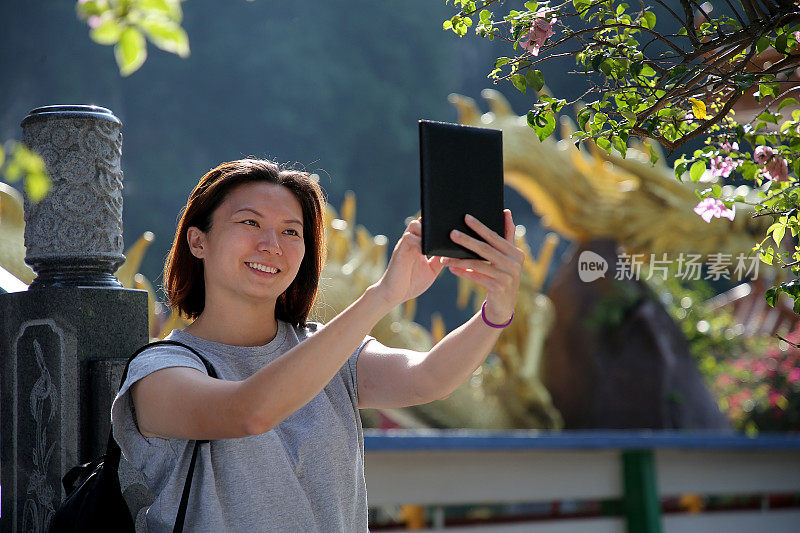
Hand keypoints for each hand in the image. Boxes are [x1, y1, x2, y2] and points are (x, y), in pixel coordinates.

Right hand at [373, 217, 444, 305]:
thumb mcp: (432, 270)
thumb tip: (452, 249)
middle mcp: (412, 242)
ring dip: (425, 230)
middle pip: (421, 220)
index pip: (428, 227)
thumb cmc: (412, 283)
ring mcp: (405, 245)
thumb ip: (439, 259)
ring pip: (414, 224)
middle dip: (433, 223)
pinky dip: (419, 241)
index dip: (437, 224)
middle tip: (446, 230)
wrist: (395, 294)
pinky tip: (426, 251)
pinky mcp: (400, 251)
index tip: (450, 224)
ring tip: (435, 241)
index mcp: (419, 245)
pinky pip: (408, 237)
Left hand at [443, 210, 523, 324]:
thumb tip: (506, 211)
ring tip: (445, 257)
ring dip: (459, 260)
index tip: (466, 217)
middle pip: (485, 249)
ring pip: (478, 264)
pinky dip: (463, 272)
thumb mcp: (507, 257)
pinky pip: (476, 277)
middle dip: (467, 240)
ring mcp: (507, 277)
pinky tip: (451, 269)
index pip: (495, 236)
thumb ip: (507, 236)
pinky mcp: (498, 288)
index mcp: (515, 252)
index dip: (480, 227)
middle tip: (452, 233)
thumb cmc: (502, 275)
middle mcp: (514, 263)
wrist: (504, 305)